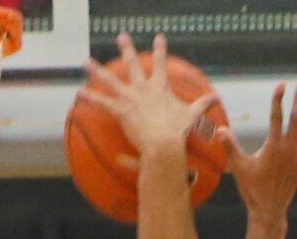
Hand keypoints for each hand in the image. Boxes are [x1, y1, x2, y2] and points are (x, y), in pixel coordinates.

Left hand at [83, 31, 216, 159]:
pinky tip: (79, 92)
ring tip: (86, 62)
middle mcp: (143, 88)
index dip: (160, 48)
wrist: (164, 144)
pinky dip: (90, 97)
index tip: (158, 36)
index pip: (160, 62)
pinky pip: (102, 102)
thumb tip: (217, 98)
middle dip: (126, 49)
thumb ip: (202, 105)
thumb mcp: (191, 116)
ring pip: (110, 80)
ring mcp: (130, 98)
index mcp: (160, 87)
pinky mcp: (121, 111)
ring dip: (97, 70)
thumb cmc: (178, 132)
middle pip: (132, 64)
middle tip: (121, 36)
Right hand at [218, 79, 296, 238]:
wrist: (269, 211)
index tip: (281, 84)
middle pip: (296, 118)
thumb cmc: (253, 189)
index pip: (276, 117)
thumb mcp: (239, 168)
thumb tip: (220, 130)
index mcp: (273, 147)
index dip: (278, 99)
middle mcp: (289, 149)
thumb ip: (230, 147)